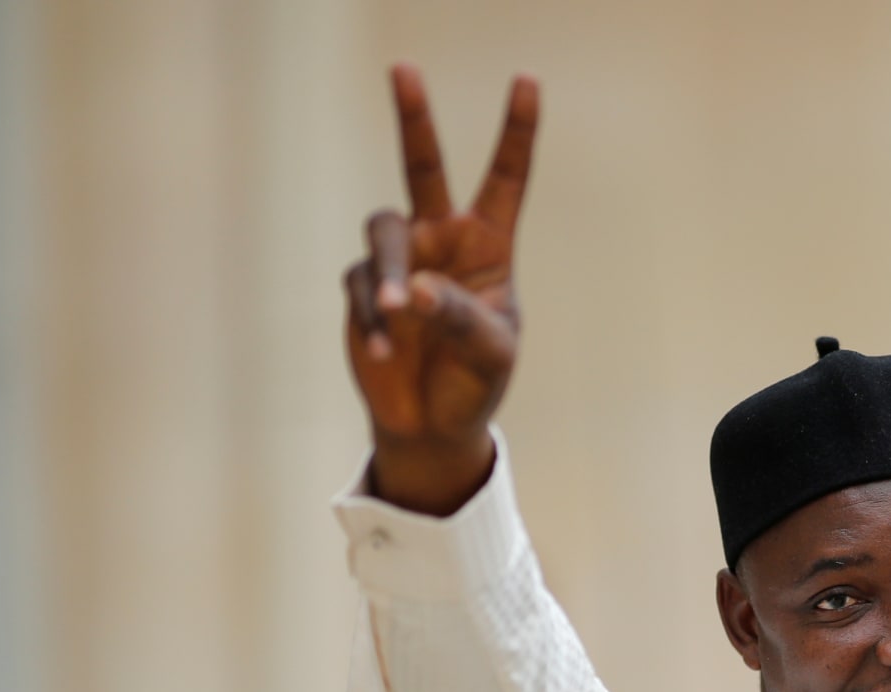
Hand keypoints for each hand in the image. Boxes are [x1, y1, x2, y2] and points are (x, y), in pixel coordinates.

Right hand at [344, 64, 539, 514]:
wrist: (431, 424)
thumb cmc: (475, 382)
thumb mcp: (489, 353)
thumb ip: (459, 316)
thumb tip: (417, 288)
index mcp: (488, 245)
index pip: (505, 180)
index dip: (516, 132)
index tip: (527, 81)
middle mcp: (441, 239)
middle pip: (422, 165)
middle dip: (414, 117)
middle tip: (403, 68)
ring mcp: (399, 260)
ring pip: (383, 232)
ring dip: (392, 271)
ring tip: (404, 313)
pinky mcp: (364, 287)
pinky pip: (364, 286)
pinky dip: (376, 317)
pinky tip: (387, 350)